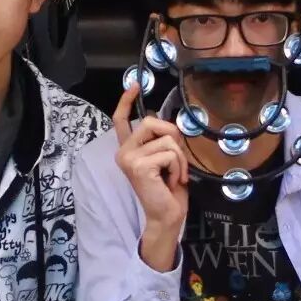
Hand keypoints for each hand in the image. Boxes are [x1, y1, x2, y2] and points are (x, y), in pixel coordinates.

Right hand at [112, 85, 189, 266]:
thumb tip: (168, 124)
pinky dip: (179, 166)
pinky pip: (169, 152)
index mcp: (129, 150)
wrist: (166, 215)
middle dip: (172, 135)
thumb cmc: (168, 190)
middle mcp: (123, 152)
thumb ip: (161, 141)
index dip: (126, 101)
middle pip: (150, 121)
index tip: (134, 85)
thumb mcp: (165, 159)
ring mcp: (129, 159)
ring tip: (175, 174)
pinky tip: (173, 181)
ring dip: (180, 157)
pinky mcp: (138, 166)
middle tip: (177, 158)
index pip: (120, 120)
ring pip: (166, 139)